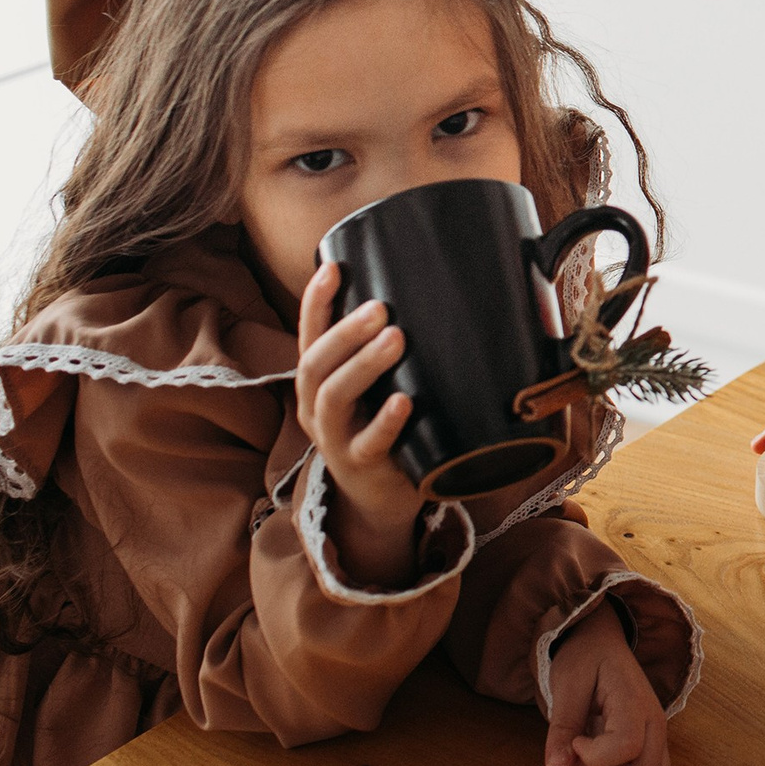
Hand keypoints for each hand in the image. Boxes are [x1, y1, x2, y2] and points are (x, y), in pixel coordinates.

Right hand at [297, 262, 425, 588]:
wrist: (382, 497)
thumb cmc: (386, 425)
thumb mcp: (379, 387)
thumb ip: (396, 350)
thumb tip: (455, 289)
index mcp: (318, 381)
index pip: (309, 335)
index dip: (316, 302)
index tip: (332, 267)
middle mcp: (316, 407)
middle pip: (316, 364)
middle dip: (345, 332)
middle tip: (380, 309)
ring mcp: (335, 440)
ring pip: (335, 399)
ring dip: (364, 366)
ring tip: (395, 338)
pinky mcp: (363, 467)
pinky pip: (369, 444)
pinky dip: (386, 422)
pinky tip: (405, 402)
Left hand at [543, 609, 670, 765]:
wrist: (601, 645)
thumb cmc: (585, 658)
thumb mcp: (567, 683)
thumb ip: (562, 725)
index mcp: (635, 702)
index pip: (627, 747)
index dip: (594, 756)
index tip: (574, 741)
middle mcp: (655, 724)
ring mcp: (657, 739)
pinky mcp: (650, 751)